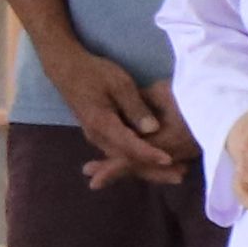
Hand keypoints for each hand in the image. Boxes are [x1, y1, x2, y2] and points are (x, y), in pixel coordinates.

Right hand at [61, 48, 190, 186]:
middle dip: (155, 170)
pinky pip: (120, 153)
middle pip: (128, 160)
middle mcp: (98, 138)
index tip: (170, 160)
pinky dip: (139, 160)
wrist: (67, 70)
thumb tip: (153, 129)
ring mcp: (98, 139)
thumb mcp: (119, 83)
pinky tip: (155, 164)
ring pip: (124, 160)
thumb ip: (136, 107)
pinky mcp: (100, 136)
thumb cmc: (94, 72)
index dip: (150, 154)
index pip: (130, 145)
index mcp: (102, 124)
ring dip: (148, 168)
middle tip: (180, 176)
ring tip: (173, 174)